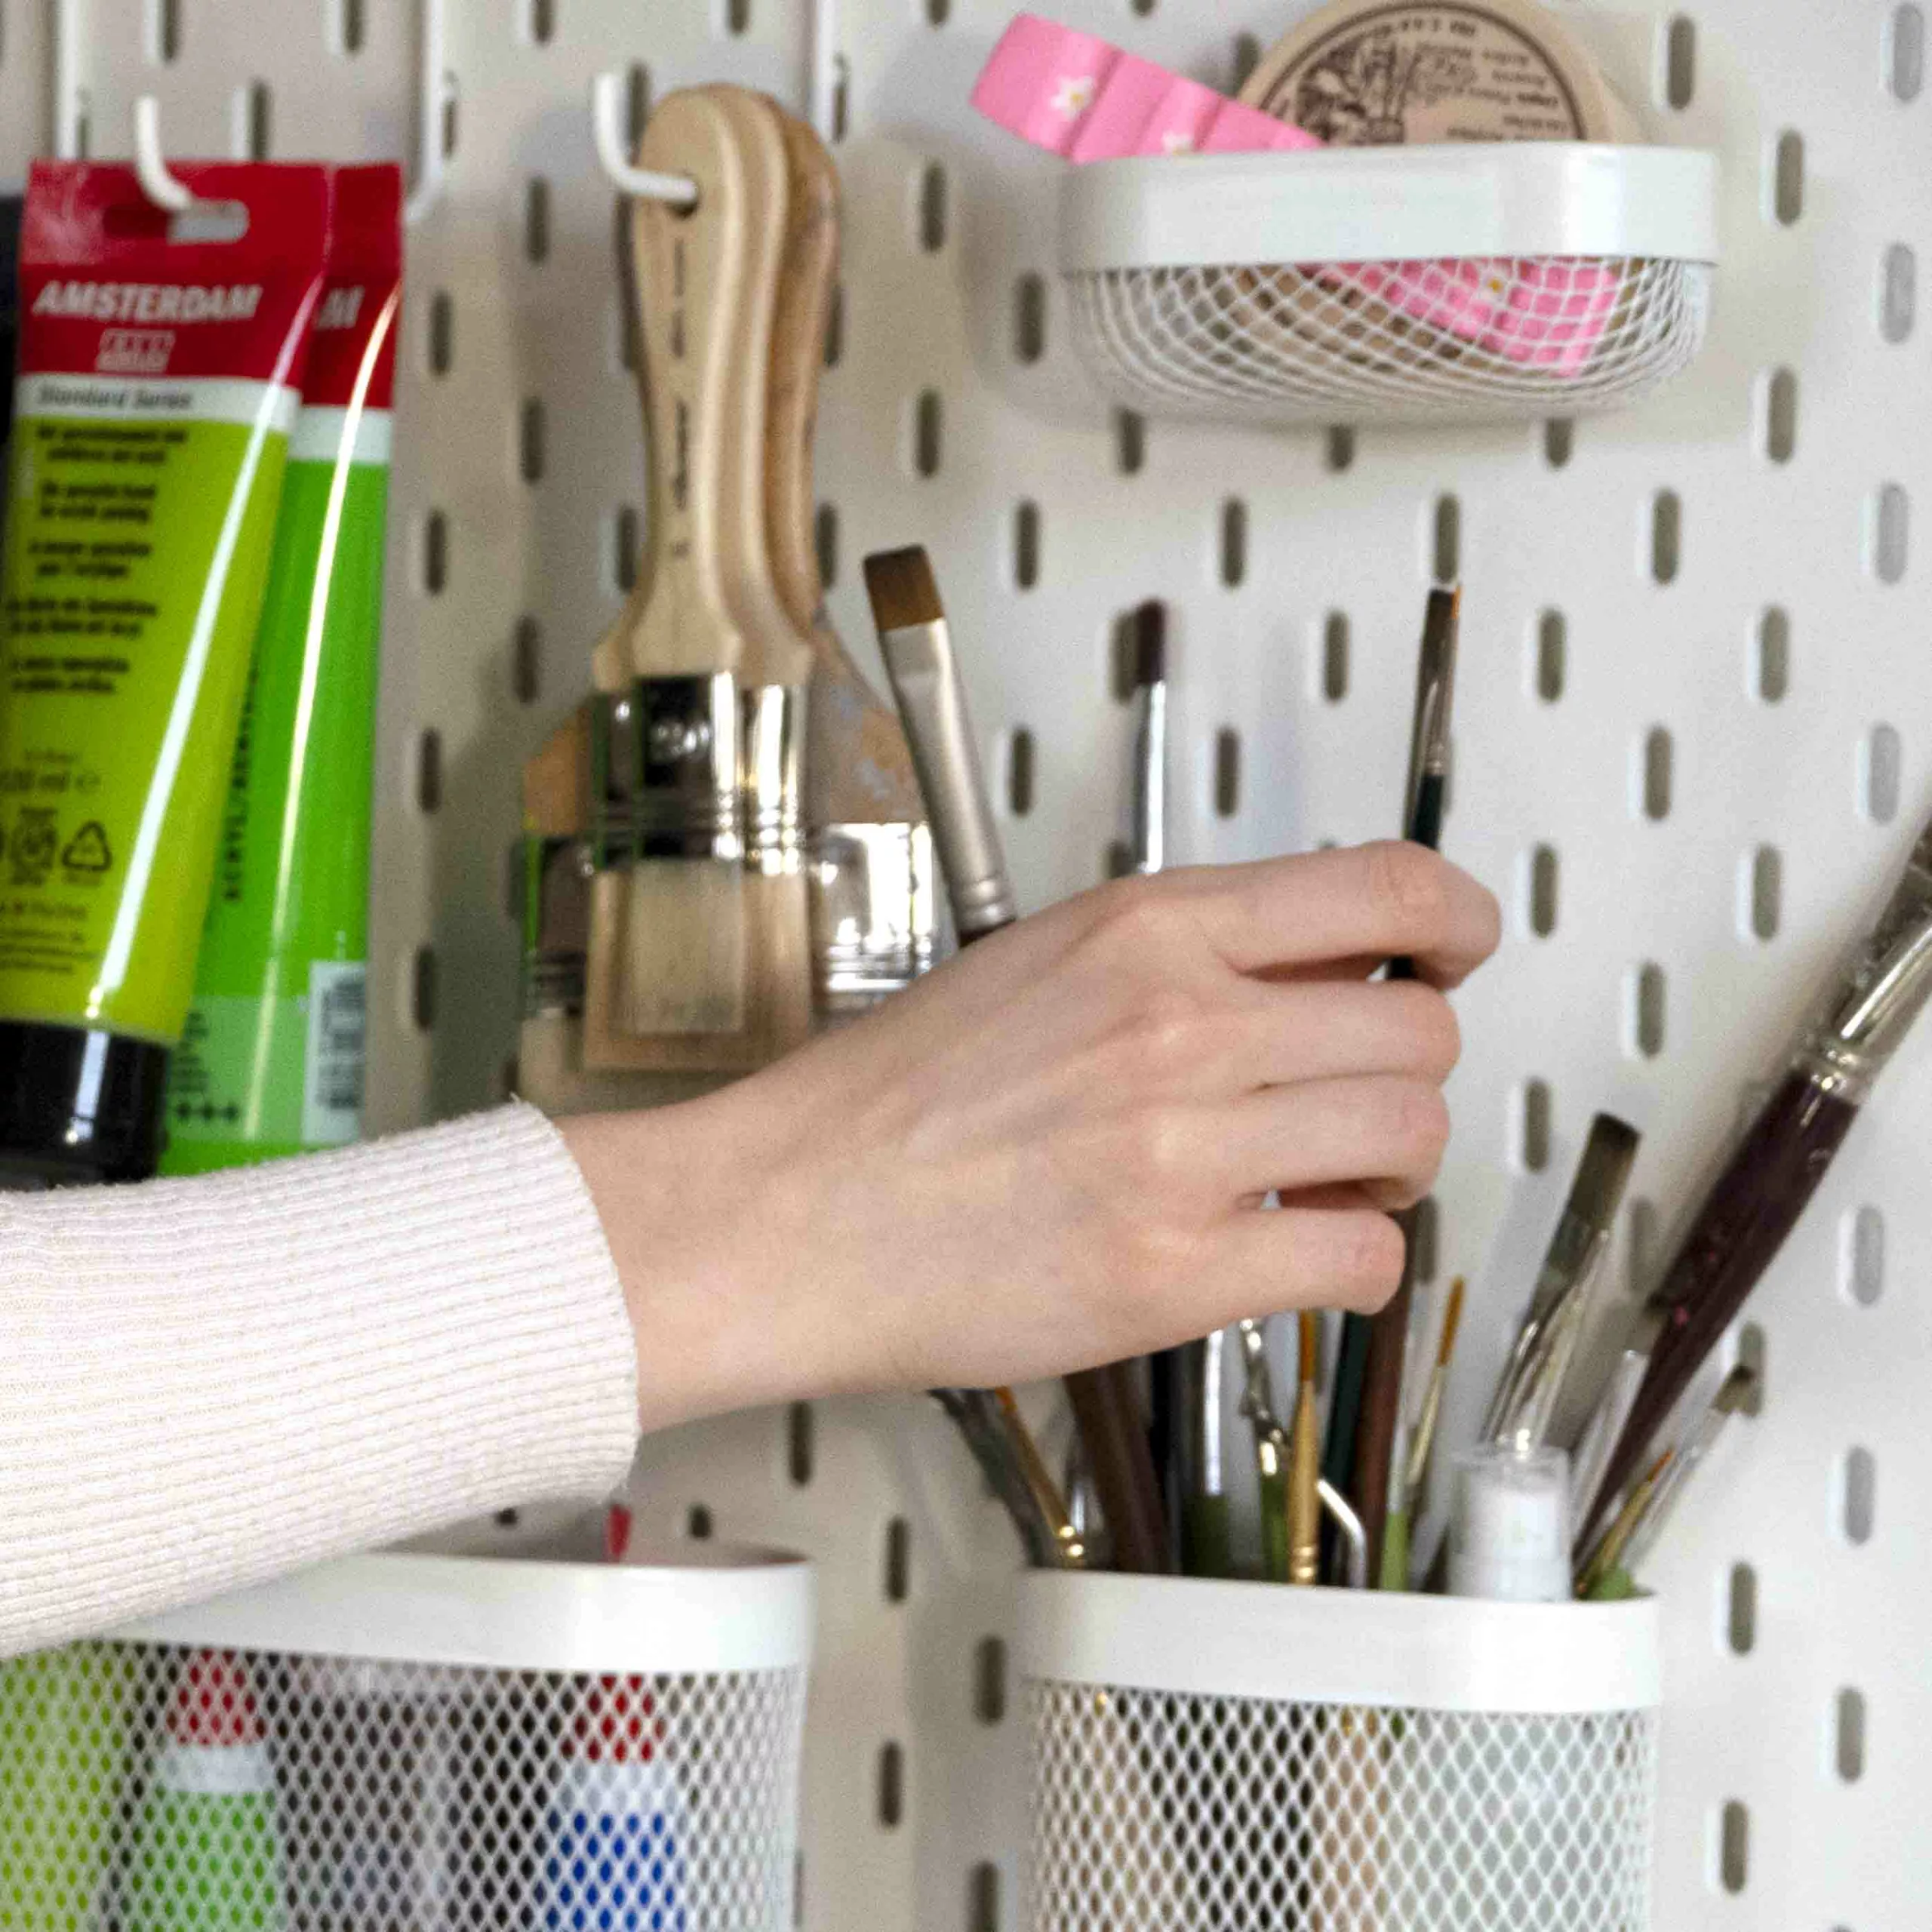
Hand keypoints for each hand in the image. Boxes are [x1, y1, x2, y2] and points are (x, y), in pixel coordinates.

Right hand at [564, 841, 1499, 1429]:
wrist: (795, 1214)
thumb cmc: (899, 1098)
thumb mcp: (1045, 961)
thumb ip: (1188, 953)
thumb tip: (1327, 967)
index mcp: (1149, 928)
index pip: (1386, 888)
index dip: (1457, 922)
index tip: (1456, 952)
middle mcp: (1181, 1023)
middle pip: (1419, 1031)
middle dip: (1407, 1072)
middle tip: (1356, 1101)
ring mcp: (1183, 1149)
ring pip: (1408, 1140)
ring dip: (1390, 1170)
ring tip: (1330, 1182)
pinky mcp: (1177, 1272)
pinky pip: (1360, 1263)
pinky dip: (1356, 1267)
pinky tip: (1301, 1255)